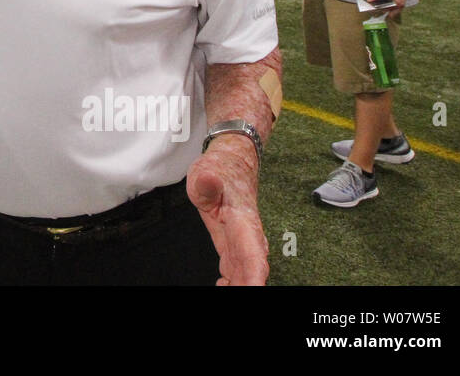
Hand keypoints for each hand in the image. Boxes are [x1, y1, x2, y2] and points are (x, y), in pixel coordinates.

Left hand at [187, 137, 266, 285]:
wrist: (232, 165)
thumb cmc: (221, 169)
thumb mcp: (207, 171)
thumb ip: (207, 182)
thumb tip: (207, 179)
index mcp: (244, 220)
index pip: (252, 253)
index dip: (253, 275)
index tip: (252, 288)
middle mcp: (248, 236)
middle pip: (251, 270)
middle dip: (247, 286)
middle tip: (233, 294)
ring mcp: (242, 243)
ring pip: (244, 272)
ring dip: (239, 285)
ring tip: (225, 293)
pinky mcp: (234, 246)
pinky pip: (235, 270)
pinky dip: (232, 282)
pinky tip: (222, 287)